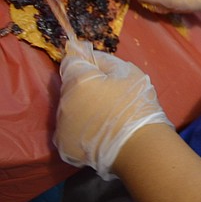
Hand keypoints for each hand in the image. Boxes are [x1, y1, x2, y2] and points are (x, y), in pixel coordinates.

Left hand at [54, 40, 172, 180]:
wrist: (138, 145)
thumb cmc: (137, 105)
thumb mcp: (130, 72)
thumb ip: (106, 60)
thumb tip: (90, 55)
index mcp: (79, 81)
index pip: (71, 62)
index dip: (84, 63)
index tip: (96, 69)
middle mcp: (64, 102)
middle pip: (69, 87)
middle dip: (84, 87)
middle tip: (108, 95)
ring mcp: (61, 126)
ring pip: (68, 109)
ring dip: (81, 108)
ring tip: (105, 116)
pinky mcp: (63, 146)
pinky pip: (69, 131)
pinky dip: (80, 129)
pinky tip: (98, 132)